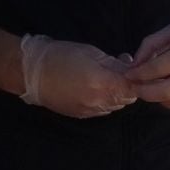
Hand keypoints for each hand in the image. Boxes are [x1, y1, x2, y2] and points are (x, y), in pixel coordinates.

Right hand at [20, 35, 134, 117]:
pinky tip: (96, 89)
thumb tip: (131, 67)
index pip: (133, 87)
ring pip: (116, 106)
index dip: (137, 78)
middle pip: (127, 99)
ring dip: (117, 94)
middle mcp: (98, 102)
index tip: (135, 69)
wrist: (31, 73)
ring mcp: (90, 111)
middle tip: (121, 70)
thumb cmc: (61, 56)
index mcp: (102, 84)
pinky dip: (105, 101)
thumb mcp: (91, 53)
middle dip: (128, 86)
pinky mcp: (81, 115)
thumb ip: (114, 64)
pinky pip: (102, 110)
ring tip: (107, 79)